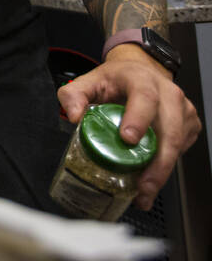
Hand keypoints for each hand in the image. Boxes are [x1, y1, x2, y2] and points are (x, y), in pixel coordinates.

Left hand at [57, 44, 201, 209]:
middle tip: (142, 184)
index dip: (139, 119)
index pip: (144, 97)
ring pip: (178, 143)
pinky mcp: (189, 123)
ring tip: (144, 190)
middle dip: (158, 161)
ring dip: (163, 171)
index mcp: (141, 79)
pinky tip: (151, 178)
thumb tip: (75, 116)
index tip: (128, 139)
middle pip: (170, 129)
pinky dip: (167, 167)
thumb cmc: (115, 80)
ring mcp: (182, 109)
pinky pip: (182, 149)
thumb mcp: (88, 81)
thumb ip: (73, 95)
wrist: (139, 71)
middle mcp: (167, 93)